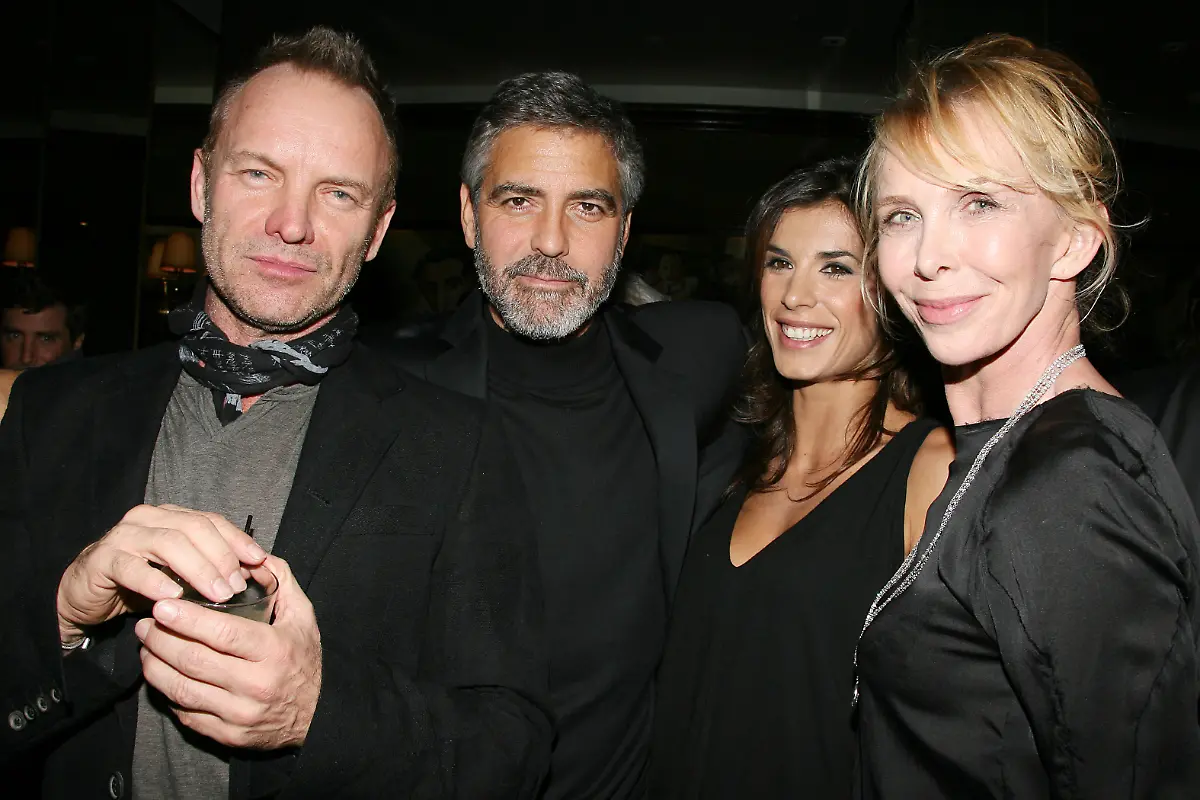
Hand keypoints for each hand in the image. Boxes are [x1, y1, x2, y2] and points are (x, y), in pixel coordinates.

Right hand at [57, 504, 266, 643]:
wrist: (86, 595)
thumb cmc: (139, 582)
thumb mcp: (179, 573)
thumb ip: (208, 566)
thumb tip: (251, 573)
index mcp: (171, 516)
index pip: (211, 520)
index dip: (237, 539)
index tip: (259, 560)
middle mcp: (148, 518)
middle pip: (194, 528)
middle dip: (221, 556)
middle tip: (237, 585)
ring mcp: (124, 536)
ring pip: (169, 543)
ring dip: (198, 569)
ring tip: (218, 594)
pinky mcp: (103, 559)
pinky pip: (133, 567)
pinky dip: (156, 581)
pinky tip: (174, 597)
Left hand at [135, 555, 321, 748]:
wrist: (316, 716)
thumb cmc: (304, 660)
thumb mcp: (303, 617)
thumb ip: (281, 582)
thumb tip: (254, 556)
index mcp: (275, 651)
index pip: (224, 633)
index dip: (188, 620)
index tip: (162, 606)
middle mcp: (256, 685)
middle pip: (195, 660)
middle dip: (162, 639)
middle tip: (146, 623)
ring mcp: (239, 713)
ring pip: (183, 689)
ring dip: (155, 666)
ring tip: (146, 646)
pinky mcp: (227, 735)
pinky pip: (186, 713)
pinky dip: (167, 692)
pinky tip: (160, 674)